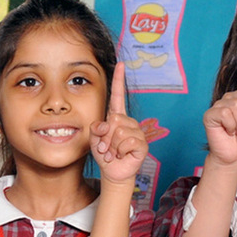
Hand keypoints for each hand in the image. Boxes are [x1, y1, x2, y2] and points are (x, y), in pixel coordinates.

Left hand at [90, 62, 148, 185]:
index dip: (119, 80)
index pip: (118, 96)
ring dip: (112, 146)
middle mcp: (128, 122)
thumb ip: (96, 128)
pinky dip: (121, 151)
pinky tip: (122, 155)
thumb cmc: (104, 154)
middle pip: (115, 120)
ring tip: (113, 153)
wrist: (112, 172)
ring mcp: (137, 133)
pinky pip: (129, 142)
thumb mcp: (94, 139)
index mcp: (116, 117)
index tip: (121, 64)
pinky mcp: (142, 144)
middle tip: (106, 148)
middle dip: (106, 137)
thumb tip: (108, 125)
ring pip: (120, 133)